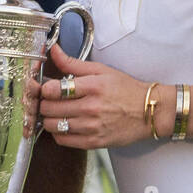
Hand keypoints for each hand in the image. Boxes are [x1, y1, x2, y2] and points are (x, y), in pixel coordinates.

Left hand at [38, 45, 154, 148]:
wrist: (148, 112)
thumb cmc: (125, 89)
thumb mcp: (101, 70)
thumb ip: (73, 63)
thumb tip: (53, 50)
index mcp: (92, 86)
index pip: (53, 90)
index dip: (44, 89)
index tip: (47, 88)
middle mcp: (91, 108)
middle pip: (49, 109)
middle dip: (45, 103)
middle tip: (50, 101)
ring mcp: (92, 127)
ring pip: (53, 126)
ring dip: (49, 119)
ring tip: (57, 113)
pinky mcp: (94, 142)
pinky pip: (63, 140)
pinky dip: (59, 133)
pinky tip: (65, 125)